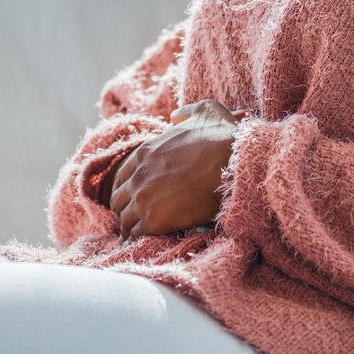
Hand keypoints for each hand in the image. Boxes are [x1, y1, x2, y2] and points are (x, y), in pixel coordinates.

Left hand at [109, 100, 244, 240]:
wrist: (235, 165)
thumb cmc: (224, 138)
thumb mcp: (205, 111)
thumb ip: (186, 113)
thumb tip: (176, 116)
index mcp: (145, 152)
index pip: (122, 175)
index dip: (127, 187)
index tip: (133, 196)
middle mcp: (139, 176)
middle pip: (118, 199)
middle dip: (125, 208)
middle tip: (134, 217)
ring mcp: (144, 199)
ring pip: (124, 219)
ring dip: (130, 226)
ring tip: (136, 235)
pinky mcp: (155, 220)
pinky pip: (136, 234)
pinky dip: (138, 238)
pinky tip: (144, 242)